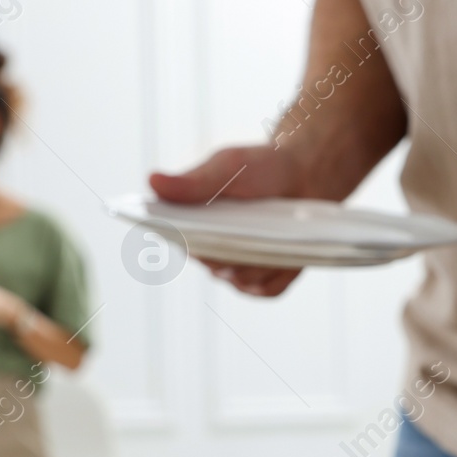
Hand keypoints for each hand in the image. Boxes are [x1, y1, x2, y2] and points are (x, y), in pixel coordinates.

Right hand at [149, 145, 308, 296]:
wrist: (305, 175)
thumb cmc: (259, 167)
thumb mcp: (226, 167)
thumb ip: (193, 182)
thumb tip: (151, 181)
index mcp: (192, 226)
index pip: (183, 243)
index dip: (195, 243)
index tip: (211, 232)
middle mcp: (211, 252)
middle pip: (214, 266)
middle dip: (234, 249)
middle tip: (252, 225)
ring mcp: (238, 270)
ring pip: (242, 279)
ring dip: (260, 259)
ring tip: (276, 232)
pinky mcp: (266, 281)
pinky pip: (267, 289)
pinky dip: (279, 273)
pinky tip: (287, 253)